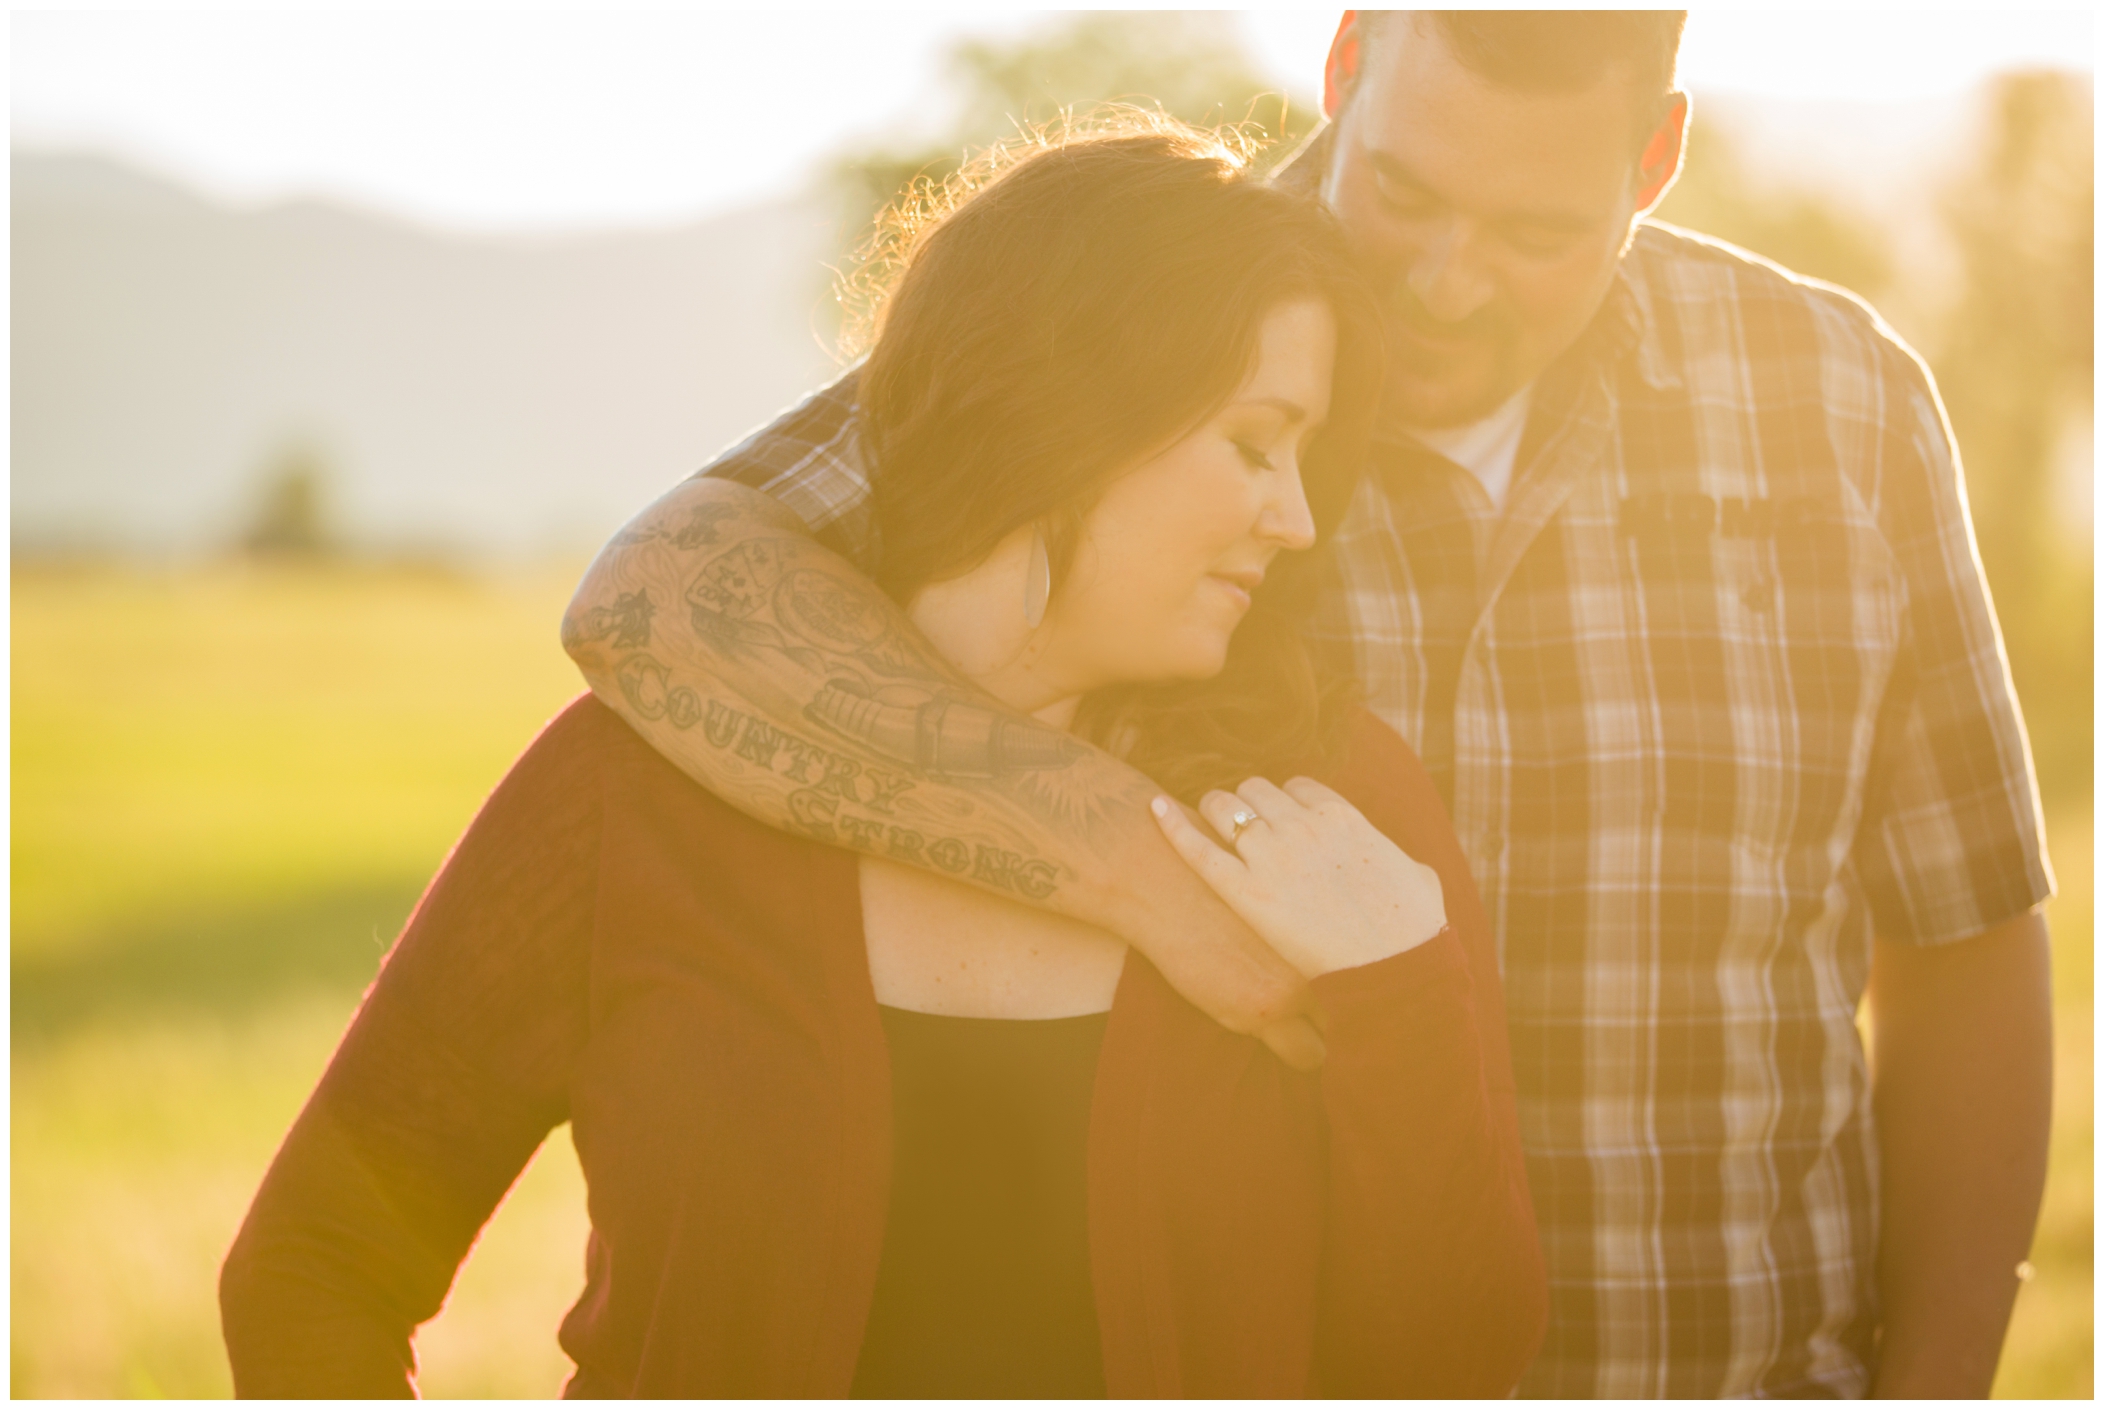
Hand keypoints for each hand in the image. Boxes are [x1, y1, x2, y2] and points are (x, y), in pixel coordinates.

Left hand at [1151, 776, 1446, 979]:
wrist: (1392, 970)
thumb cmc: (1413, 934)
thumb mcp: (1420, 883)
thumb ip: (1409, 865)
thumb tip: (1412, 868)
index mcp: (1342, 817)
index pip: (1298, 788)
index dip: (1285, 803)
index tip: (1280, 818)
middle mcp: (1302, 825)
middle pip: (1256, 791)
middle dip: (1246, 804)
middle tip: (1238, 825)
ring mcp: (1270, 855)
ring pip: (1225, 807)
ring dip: (1215, 811)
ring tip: (1207, 823)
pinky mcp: (1243, 891)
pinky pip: (1198, 848)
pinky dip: (1173, 824)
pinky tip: (1155, 809)